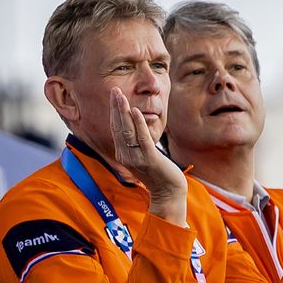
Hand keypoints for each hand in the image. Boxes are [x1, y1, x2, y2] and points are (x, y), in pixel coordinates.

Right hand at [108, 88, 185, 224]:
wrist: (168, 192)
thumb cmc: (158, 172)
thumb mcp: (143, 156)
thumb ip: (136, 142)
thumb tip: (134, 125)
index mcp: (123, 153)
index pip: (115, 129)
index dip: (114, 112)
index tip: (114, 96)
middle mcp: (126, 155)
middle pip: (118, 127)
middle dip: (116, 107)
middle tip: (114, 90)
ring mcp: (136, 157)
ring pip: (127, 130)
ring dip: (123, 112)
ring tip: (120, 96)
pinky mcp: (149, 159)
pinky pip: (142, 138)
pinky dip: (138, 123)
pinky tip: (135, 110)